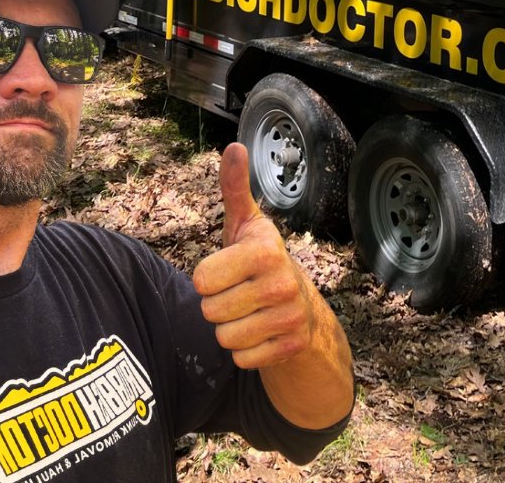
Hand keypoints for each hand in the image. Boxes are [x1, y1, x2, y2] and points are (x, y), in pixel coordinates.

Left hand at [192, 143, 314, 369]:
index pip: (202, 279)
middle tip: (238, 292)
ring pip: (225, 338)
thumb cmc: (259, 260)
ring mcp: (290, 317)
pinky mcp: (291, 346)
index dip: (207, 277)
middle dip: (217, 305)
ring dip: (229, 329)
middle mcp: (282, 282)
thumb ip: (234, 187)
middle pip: (210, 311)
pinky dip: (245, 351)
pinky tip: (260, 332)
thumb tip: (234, 146)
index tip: (227, 269)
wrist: (302, 306)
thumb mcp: (245, 224)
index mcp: (266, 250)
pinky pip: (242, 359)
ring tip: (248, 311)